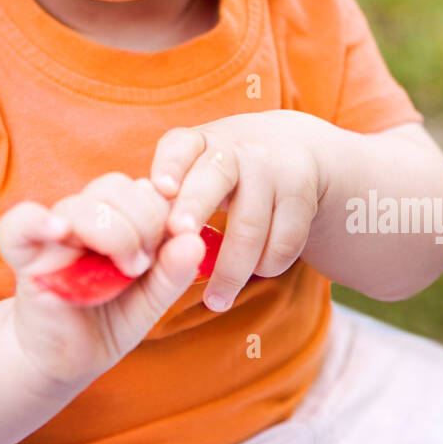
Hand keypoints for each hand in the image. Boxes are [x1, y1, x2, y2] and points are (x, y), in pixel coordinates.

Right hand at [0, 172, 206, 392]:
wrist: (65, 361)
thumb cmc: (108, 324)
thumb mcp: (150, 301)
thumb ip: (172, 272)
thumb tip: (194, 241)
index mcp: (116, 219)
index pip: (141, 187)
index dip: (163, 210)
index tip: (174, 243)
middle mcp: (82, 219)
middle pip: (112, 187)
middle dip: (143, 221)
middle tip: (144, 264)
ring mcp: (51, 234)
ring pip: (79, 205)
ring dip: (112, 233)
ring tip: (125, 270)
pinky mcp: (23, 256)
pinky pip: (19, 222)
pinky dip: (39, 221)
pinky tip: (60, 231)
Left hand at [148, 111, 332, 312]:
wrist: (294, 150)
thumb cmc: (225, 171)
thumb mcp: (199, 167)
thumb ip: (171, 196)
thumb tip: (140, 242)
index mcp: (200, 143)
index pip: (180, 146)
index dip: (170, 166)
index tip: (160, 189)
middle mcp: (237, 149)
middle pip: (215, 177)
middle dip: (195, 206)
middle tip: (179, 236)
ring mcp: (272, 170)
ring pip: (250, 226)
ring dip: (232, 270)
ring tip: (216, 300)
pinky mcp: (302, 196)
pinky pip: (284, 243)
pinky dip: (268, 265)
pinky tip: (256, 272)